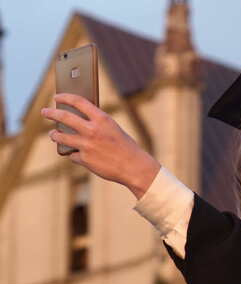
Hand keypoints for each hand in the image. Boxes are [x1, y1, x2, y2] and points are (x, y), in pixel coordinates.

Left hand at [41, 93, 159, 198]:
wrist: (133, 167)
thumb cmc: (126, 147)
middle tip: (44, 112)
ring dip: (55, 135)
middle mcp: (92, 130)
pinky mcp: (84, 159)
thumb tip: (79, 121)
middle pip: (64, 117)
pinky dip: (75, 154)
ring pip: (61, 137)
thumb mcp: (113, 129)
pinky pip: (73, 155)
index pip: (79, 102)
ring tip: (53, 134)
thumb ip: (97, 124)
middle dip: (51, 113)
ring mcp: (86, 145)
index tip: (57, 97)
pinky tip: (79, 155)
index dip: (65, 97)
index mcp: (102, 119)